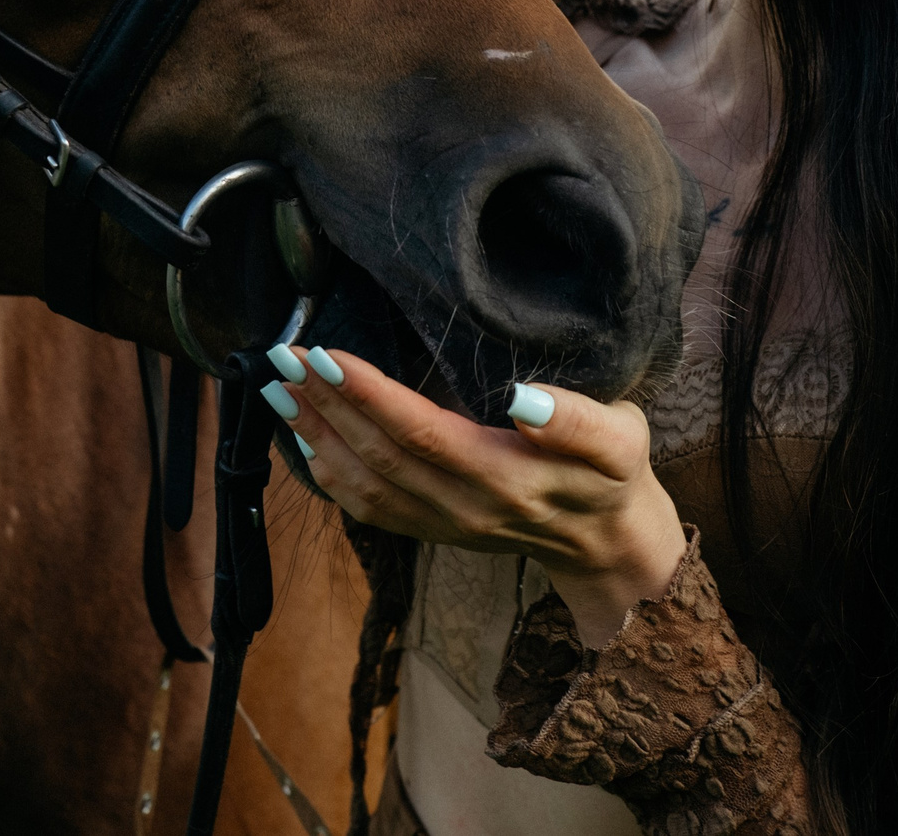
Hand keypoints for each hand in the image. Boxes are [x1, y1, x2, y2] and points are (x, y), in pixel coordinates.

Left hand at [260, 344, 688, 647]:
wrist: (610, 543)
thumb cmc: (614, 475)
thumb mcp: (621, 439)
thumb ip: (578, 420)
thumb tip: (524, 397)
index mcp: (506, 479)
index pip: (421, 432)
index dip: (369, 395)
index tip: (326, 354)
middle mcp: (464, 508)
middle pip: (378, 456)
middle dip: (324, 405)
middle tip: (282, 356)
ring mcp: (443, 525)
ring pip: (362, 485)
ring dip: (313, 436)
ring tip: (276, 389)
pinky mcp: (431, 531)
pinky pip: (366, 508)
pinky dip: (325, 474)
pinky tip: (299, 439)